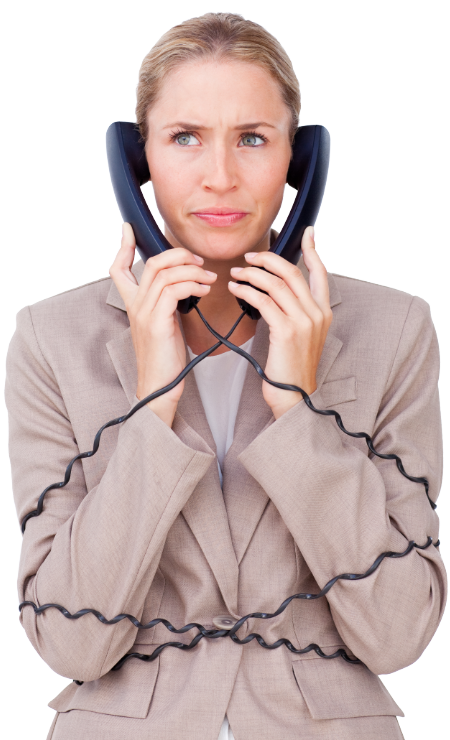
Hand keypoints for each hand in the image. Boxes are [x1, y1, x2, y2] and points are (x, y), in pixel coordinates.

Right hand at [109, 223, 216, 426]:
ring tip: (209, 278)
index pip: (119, 269)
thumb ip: (168, 302)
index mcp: (133, 304)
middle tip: (199, 261)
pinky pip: (174, 290)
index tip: (128, 229)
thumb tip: (186, 284)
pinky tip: (205, 290)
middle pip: (153, 263)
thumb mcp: (165, 322)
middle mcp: (135, 305)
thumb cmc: (165, 357)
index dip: (123, 247)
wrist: (160, 386)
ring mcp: (144, 313)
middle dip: (179, 255)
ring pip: (165, 274)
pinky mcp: (157, 323)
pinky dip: (193, 284)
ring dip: (193, 270)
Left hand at [228, 226, 331, 419]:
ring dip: (252, 274)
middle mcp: (318, 313)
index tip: (307, 233)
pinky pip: (263, 301)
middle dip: (268, 260)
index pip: (320, 273)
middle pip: (292, 272)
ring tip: (235, 275)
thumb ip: (293, 312)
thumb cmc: (290, 368)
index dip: (313, 251)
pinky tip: (236, 290)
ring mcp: (304, 321)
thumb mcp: (299, 335)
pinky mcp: (286, 331)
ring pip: (276, 284)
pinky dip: (247, 291)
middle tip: (249, 257)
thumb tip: (275, 291)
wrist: (293, 396)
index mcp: (323, 312)